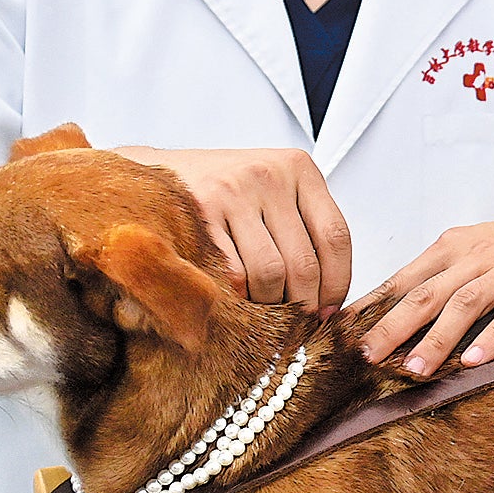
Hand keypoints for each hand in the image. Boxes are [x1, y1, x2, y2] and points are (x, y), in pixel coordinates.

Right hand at [118, 147, 351, 310]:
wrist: (156, 174)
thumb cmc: (223, 192)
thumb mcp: (273, 192)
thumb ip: (303, 228)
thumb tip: (328, 298)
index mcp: (298, 169)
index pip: (335, 237)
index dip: (337, 283)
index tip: (329, 309)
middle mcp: (268, 176)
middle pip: (303, 263)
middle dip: (302, 305)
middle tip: (294, 324)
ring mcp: (232, 192)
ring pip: (269, 274)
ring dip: (268, 305)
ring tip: (262, 310)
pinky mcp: (200, 213)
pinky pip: (232, 274)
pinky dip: (238, 298)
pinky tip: (237, 301)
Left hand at [358, 208, 493, 374]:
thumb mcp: (477, 250)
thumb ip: (441, 276)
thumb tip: (393, 311)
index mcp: (453, 246)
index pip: (403, 278)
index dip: (372, 307)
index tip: (342, 333)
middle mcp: (476, 254)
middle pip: (426, 292)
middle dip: (392, 326)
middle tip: (366, 357)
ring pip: (465, 304)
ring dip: (437, 339)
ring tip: (415, 370)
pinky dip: (492, 337)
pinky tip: (474, 362)